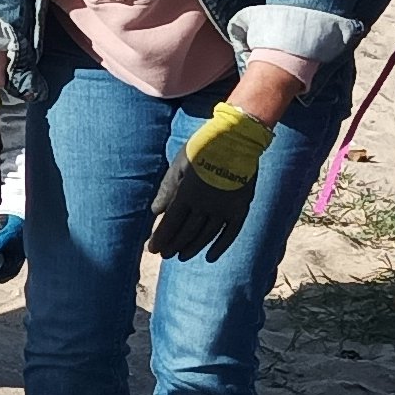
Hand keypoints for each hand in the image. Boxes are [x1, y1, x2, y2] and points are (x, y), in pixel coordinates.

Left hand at [148, 106, 271, 261]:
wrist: (238, 138)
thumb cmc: (203, 147)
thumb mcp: (179, 164)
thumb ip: (167, 188)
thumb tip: (155, 212)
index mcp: (187, 193)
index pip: (171, 223)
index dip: (161, 238)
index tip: (153, 249)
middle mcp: (205, 205)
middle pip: (187, 232)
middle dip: (173, 245)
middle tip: (164, 255)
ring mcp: (225, 208)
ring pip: (206, 235)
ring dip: (192, 248)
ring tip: (181, 256)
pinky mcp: (240, 208)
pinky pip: (230, 233)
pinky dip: (220, 246)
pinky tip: (210, 256)